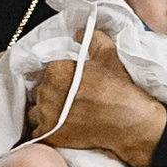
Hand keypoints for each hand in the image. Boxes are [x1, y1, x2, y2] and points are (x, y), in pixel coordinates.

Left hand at [25, 41, 165, 166]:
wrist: (129, 121)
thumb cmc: (119, 89)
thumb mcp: (108, 55)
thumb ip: (92, 38)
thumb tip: (80, 32)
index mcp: (57, 69)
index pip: (50, 70)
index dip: (61, 76)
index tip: (70, 82)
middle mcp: (47, 90)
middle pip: (42, 89)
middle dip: (54, 93)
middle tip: (71, 99)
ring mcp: (46, 114)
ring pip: (37, 110)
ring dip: (47, 111)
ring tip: (64, 114)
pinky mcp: (50, 134)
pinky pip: (39, 131)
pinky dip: (47, 130)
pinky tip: (61, 128)